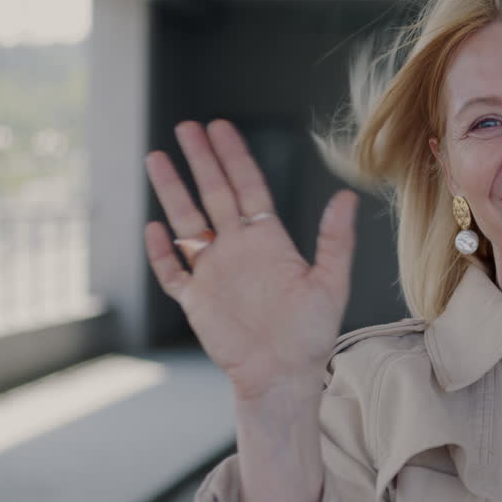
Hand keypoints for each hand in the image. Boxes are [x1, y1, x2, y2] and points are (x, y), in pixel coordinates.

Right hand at [143, 119, 357, 399]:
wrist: (284, 376)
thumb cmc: (312, 334)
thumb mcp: (331, 283)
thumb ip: (336, 240)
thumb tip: (347, 197)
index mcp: (269, 240)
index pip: (248, 187)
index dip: (234, 157)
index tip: (220, 127)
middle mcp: (238, 249)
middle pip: (214, 194)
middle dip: (200, 160)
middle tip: (187, 126)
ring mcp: (214, 272)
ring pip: (187, 223)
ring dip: (172, 192)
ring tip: (157, 158)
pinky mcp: (196, 300)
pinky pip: (173, 271)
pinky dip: (161, 252)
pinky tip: (154, 227)